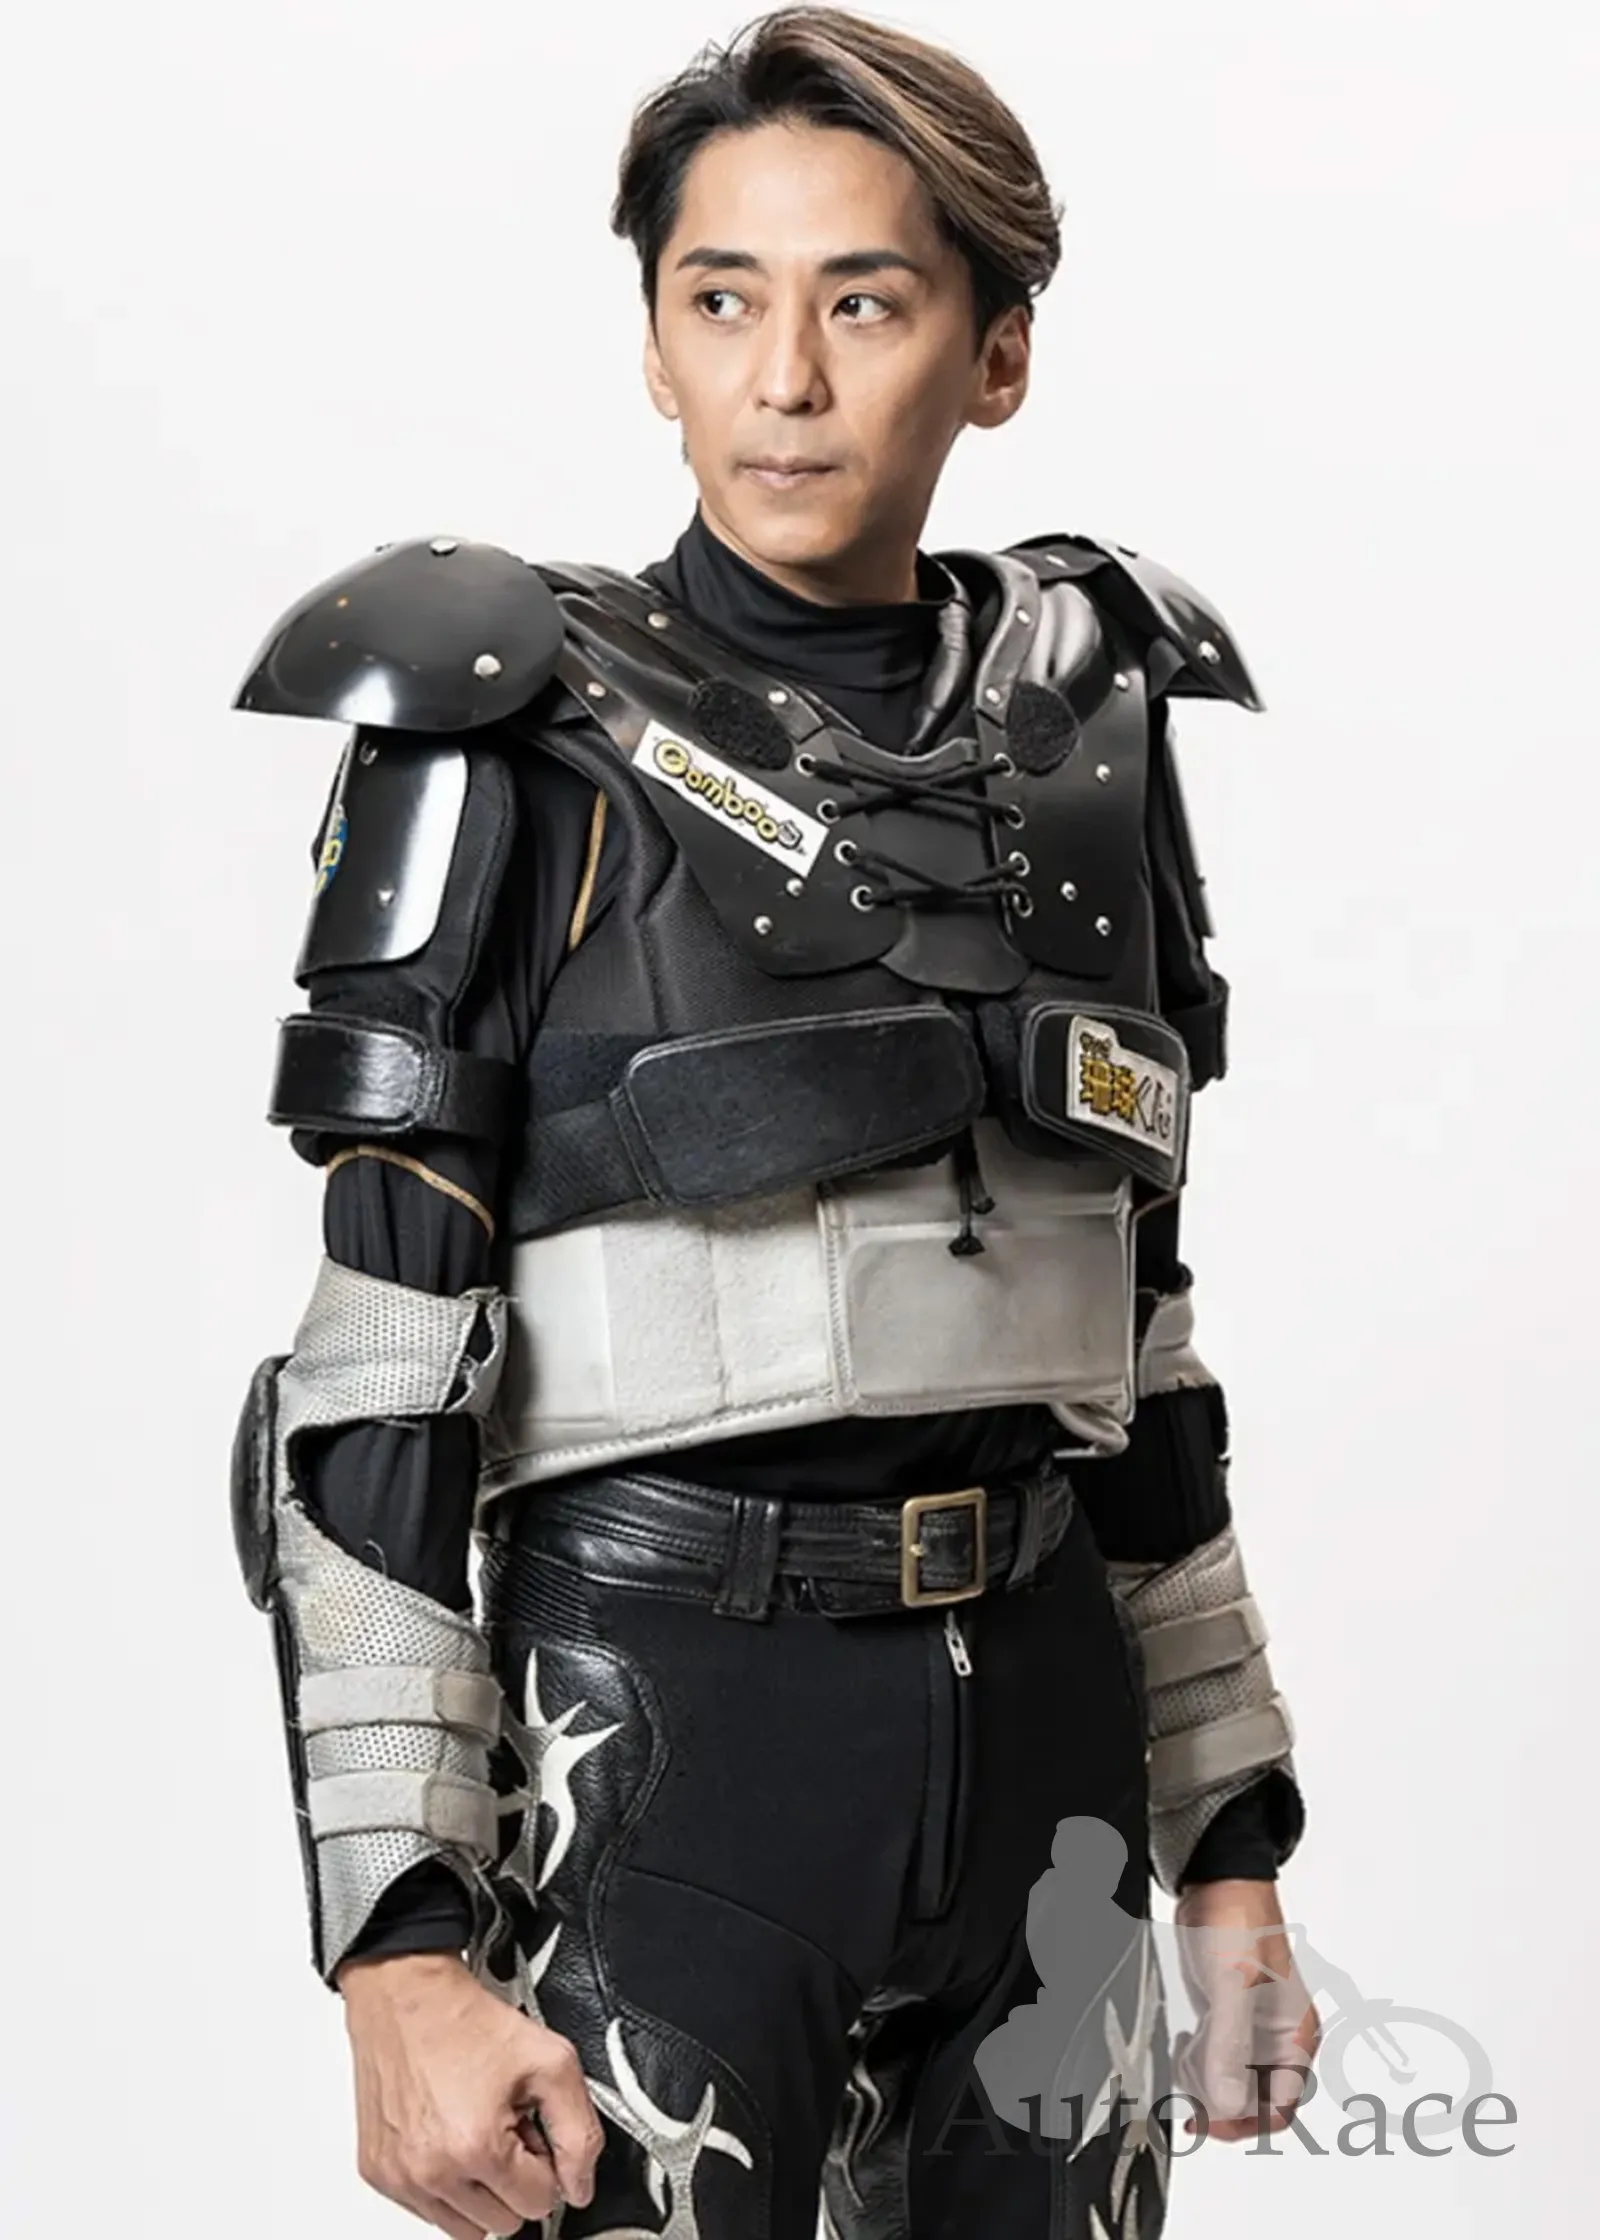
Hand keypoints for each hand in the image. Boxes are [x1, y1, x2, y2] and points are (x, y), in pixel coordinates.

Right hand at [338, 1950, 605, 2237]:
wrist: (407, 1995)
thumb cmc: (468, 2022)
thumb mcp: (551, 2061)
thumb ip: (580, 2131)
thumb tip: (580, 2185)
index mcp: (476, 2147)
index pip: (540, 2202)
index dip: (545, 2160)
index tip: (529, 2125)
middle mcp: (431, 2172)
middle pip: (504, 2222)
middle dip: (513, 2178)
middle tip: (504, 2126)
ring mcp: (400, 2178)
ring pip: (466, 2227)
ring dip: (479, 2189)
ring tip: (476, 2132)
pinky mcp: (377, 2174)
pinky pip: (428, 2212)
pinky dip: (445, 2184)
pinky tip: (447, 2136)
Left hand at [1170, 1879, 1319, 2143]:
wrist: (1217, 1881)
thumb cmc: (1239, 1920)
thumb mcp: (1233, 1984)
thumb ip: (1230, 2046)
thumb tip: (1227, 2104)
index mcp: (1295, 2035)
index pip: (1279, 2106)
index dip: (1245, 2122)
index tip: (1209, 2120)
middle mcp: (1278, 2038)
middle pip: (1252, 2101)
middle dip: (1219, 2098)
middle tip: (1190, 2081)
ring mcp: (1252, 2030)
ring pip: (1230, 2084)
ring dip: (1204, 2079)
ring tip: (1187, 2050)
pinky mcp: (1228, 2019)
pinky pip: (1215, 2061)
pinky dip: (1196, 2062)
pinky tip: (1186, 2041)